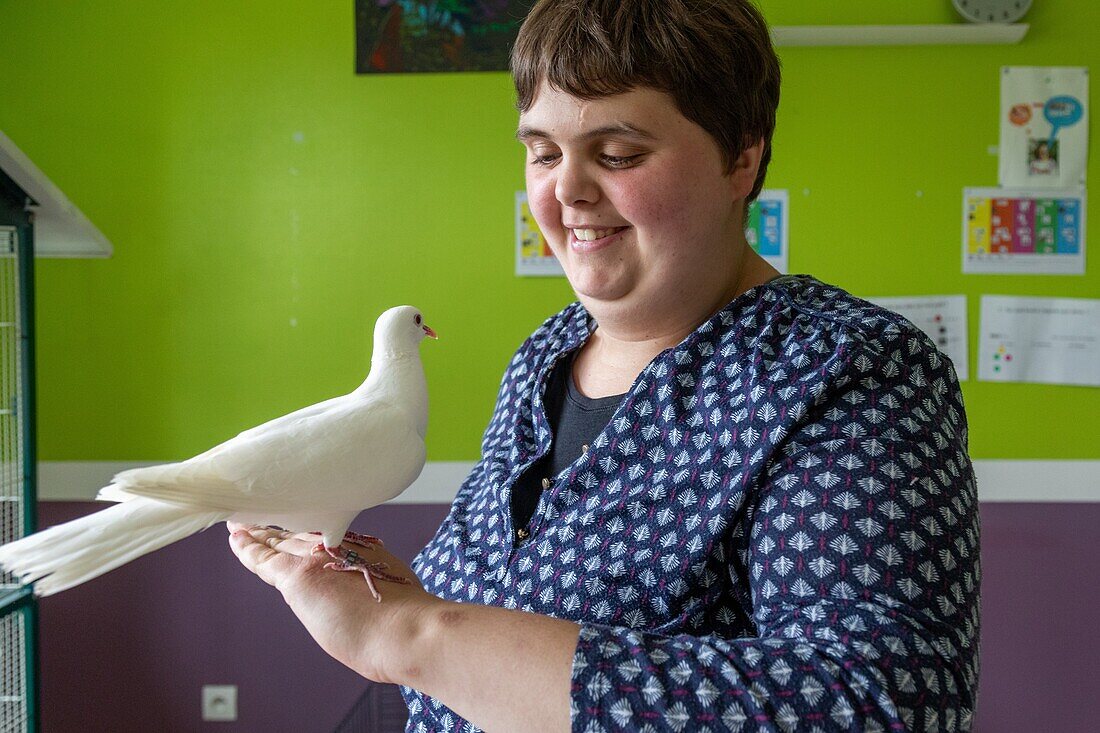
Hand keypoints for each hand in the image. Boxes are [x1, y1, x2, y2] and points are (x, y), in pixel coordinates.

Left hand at [227, 521, 439, 683]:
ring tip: (243, 522)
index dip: (306, 532)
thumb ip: (376, 584)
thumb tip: (372, 596)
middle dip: (280, 528)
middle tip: (262, 518)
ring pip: (279, 540)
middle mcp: (337, 546)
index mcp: (360, 549)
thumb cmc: (405, 621)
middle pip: (298, 534)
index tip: (299, 529)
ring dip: (260, 532)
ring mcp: (315, 558)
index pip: (323, 537)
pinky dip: (246, 546)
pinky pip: (262, 557)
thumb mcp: (396, 587)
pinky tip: (235, 535)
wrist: (403, 630)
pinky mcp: (296, 576)